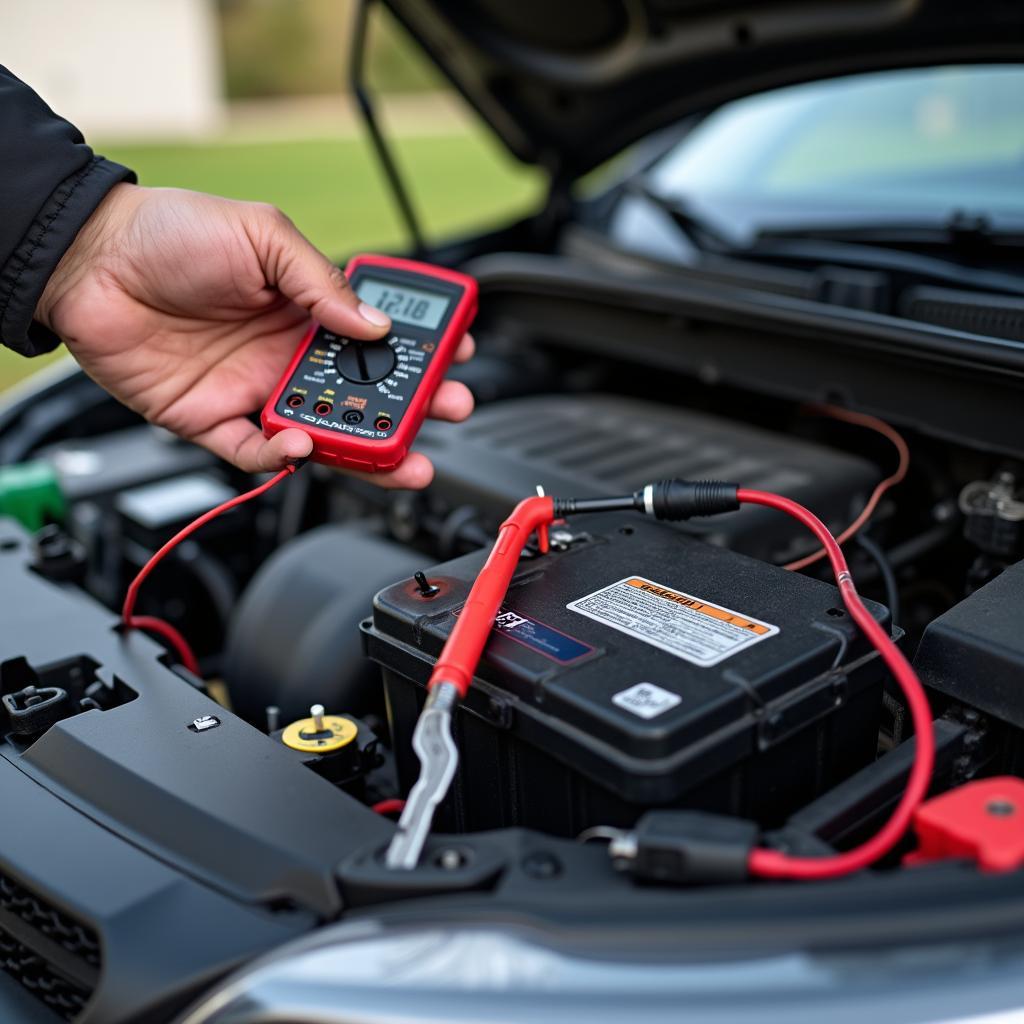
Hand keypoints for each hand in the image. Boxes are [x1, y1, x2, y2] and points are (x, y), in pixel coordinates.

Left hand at [35, 184, 473, 487]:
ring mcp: (256, 389)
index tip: (459, 354)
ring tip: (403, 457)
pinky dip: (285, 455)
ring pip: (327, 432)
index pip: (379, 338)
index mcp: (308, 308)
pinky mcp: (217, 421)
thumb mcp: (261, 236)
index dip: (422, 349)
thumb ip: (322, 282)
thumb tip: (374, 326)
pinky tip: (303, 443)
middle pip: (366, 393)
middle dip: (415, 408)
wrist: (88, 263)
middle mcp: (289, 353)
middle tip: (450, 411)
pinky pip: (259, 452)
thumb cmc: (170, 233)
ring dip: (368, 449)